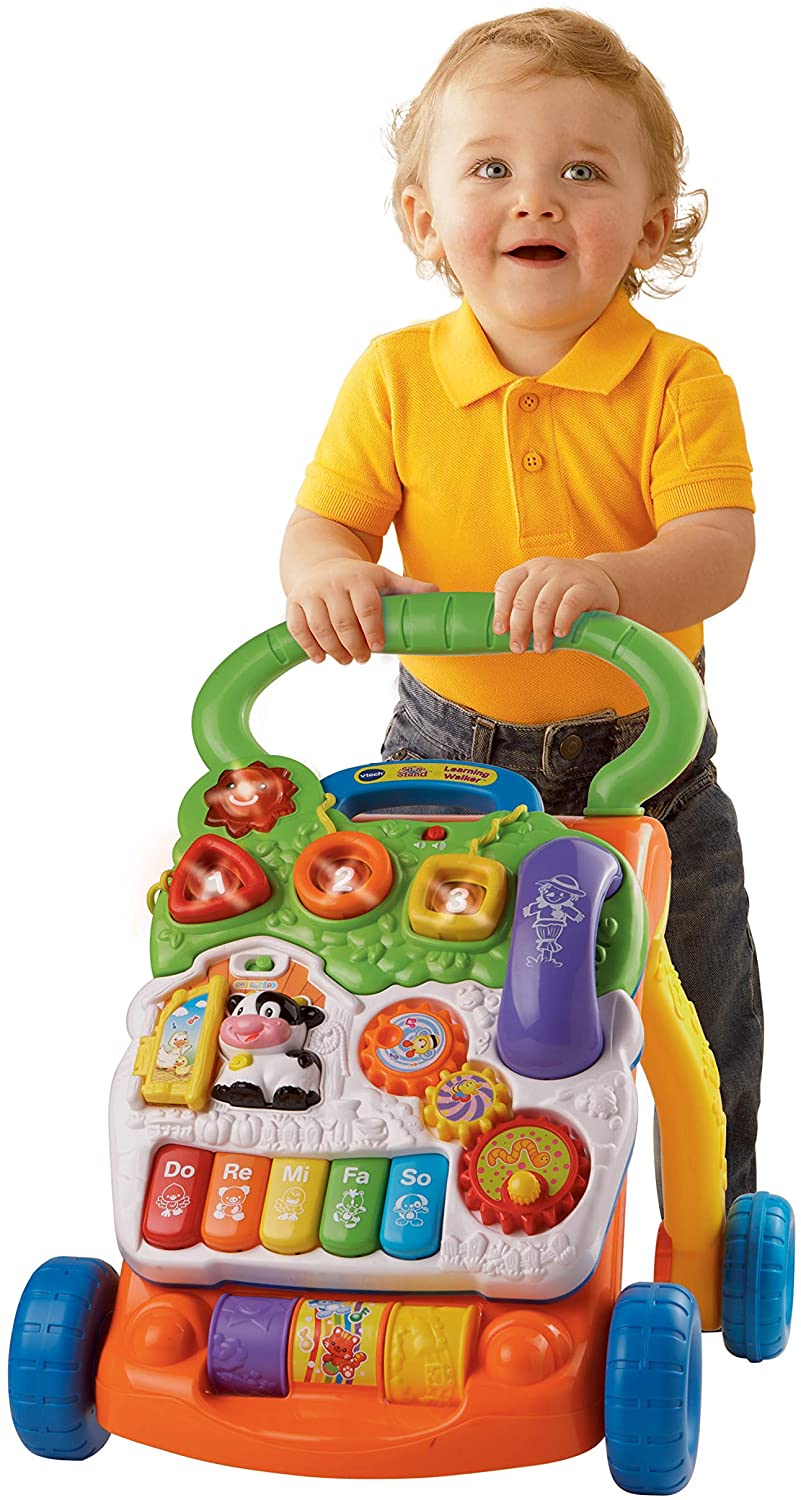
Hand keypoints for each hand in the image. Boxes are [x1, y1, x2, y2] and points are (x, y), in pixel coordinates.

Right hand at [286, 560, 437, 663]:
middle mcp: (332, 583)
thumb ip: (408, 588)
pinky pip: (297, 628)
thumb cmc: (358, 578)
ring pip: (320, 627)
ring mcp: (310, 592)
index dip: (372, 630)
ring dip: (334, 650)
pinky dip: (308, 646)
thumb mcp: (383, 578)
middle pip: (343, 622)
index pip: (367, 607)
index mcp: (358, 578)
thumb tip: (438, 593)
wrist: (321, 562)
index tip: (377, 647)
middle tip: (362, 658)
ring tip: (345, 659)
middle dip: (354, 645)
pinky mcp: (293, 602)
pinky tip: (320, 657)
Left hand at [493, 557, 619, 653]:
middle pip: (523, 599)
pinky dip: (561, 621)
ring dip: (540, 630)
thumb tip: (515, 641)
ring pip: (544, 604)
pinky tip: (560, 633)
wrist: (604, 580)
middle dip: (518, 627)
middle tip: (519, 647)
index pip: (507, 584)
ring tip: (541, 647)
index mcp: (529, 570)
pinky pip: (569, 604)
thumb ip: (528, 611)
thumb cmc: (566, 594)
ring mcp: (566, 575)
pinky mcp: (586, 586)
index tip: (500, 631)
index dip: (500, 609)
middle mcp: (545, 569)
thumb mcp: (543, 594)